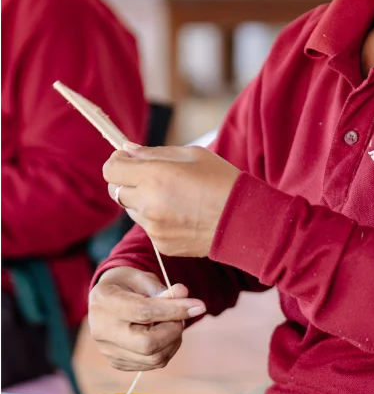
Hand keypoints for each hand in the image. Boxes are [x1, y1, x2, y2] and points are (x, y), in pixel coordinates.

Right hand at [88, 266, 205, 370]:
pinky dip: (166, 350)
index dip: (175, 310)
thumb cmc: (125, 285)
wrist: (103, 301)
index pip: (144, 312)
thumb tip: (183, 293)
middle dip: (174, 330)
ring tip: (173, 323)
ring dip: (173, 341)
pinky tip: (164, 334)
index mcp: (105, 302)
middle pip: (147, 344)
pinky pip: (151, 364)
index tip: (199, 305)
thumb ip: (162, 288)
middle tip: (181, 316)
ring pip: (152, 358)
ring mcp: (108, 351)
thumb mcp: (141, 278)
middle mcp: (102, 331)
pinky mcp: (117, 363)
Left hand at [103, 144, 240, 256]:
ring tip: (172, 195)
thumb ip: (153, 153)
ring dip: (141, 200)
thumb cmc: (221, 180)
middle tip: (149, 176)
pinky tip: (180, 213)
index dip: (117, 161)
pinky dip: (156, 218)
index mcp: (155, 176)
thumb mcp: (191, 155)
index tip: (128, 159)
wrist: (244, 220)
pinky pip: (147, 226)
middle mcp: (148, 203)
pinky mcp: (161, 244)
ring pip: (130, 209)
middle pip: (116, 190)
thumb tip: (128, 150)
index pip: (111, 169)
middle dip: (127, 181)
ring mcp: (153, 227)